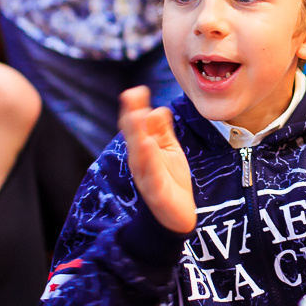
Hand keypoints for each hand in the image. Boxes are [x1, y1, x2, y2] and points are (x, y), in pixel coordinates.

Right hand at [119, 85, 195, 233]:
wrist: (176, 216)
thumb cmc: (170, 179)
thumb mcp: (168, 150)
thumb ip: (162, 131)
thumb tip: (157, 109)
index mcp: (143, 149)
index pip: (135, 126)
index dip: (134, 108)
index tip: (136, 90)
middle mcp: (141, 161)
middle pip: (134, 136)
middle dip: (132, 117)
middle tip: (130, 96)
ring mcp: (146, 176)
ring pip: (140, 154)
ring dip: (137, 135)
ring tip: (136, 117)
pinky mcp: (156, 192)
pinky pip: (152, 175)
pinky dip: (150, 161)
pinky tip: (148, 146)